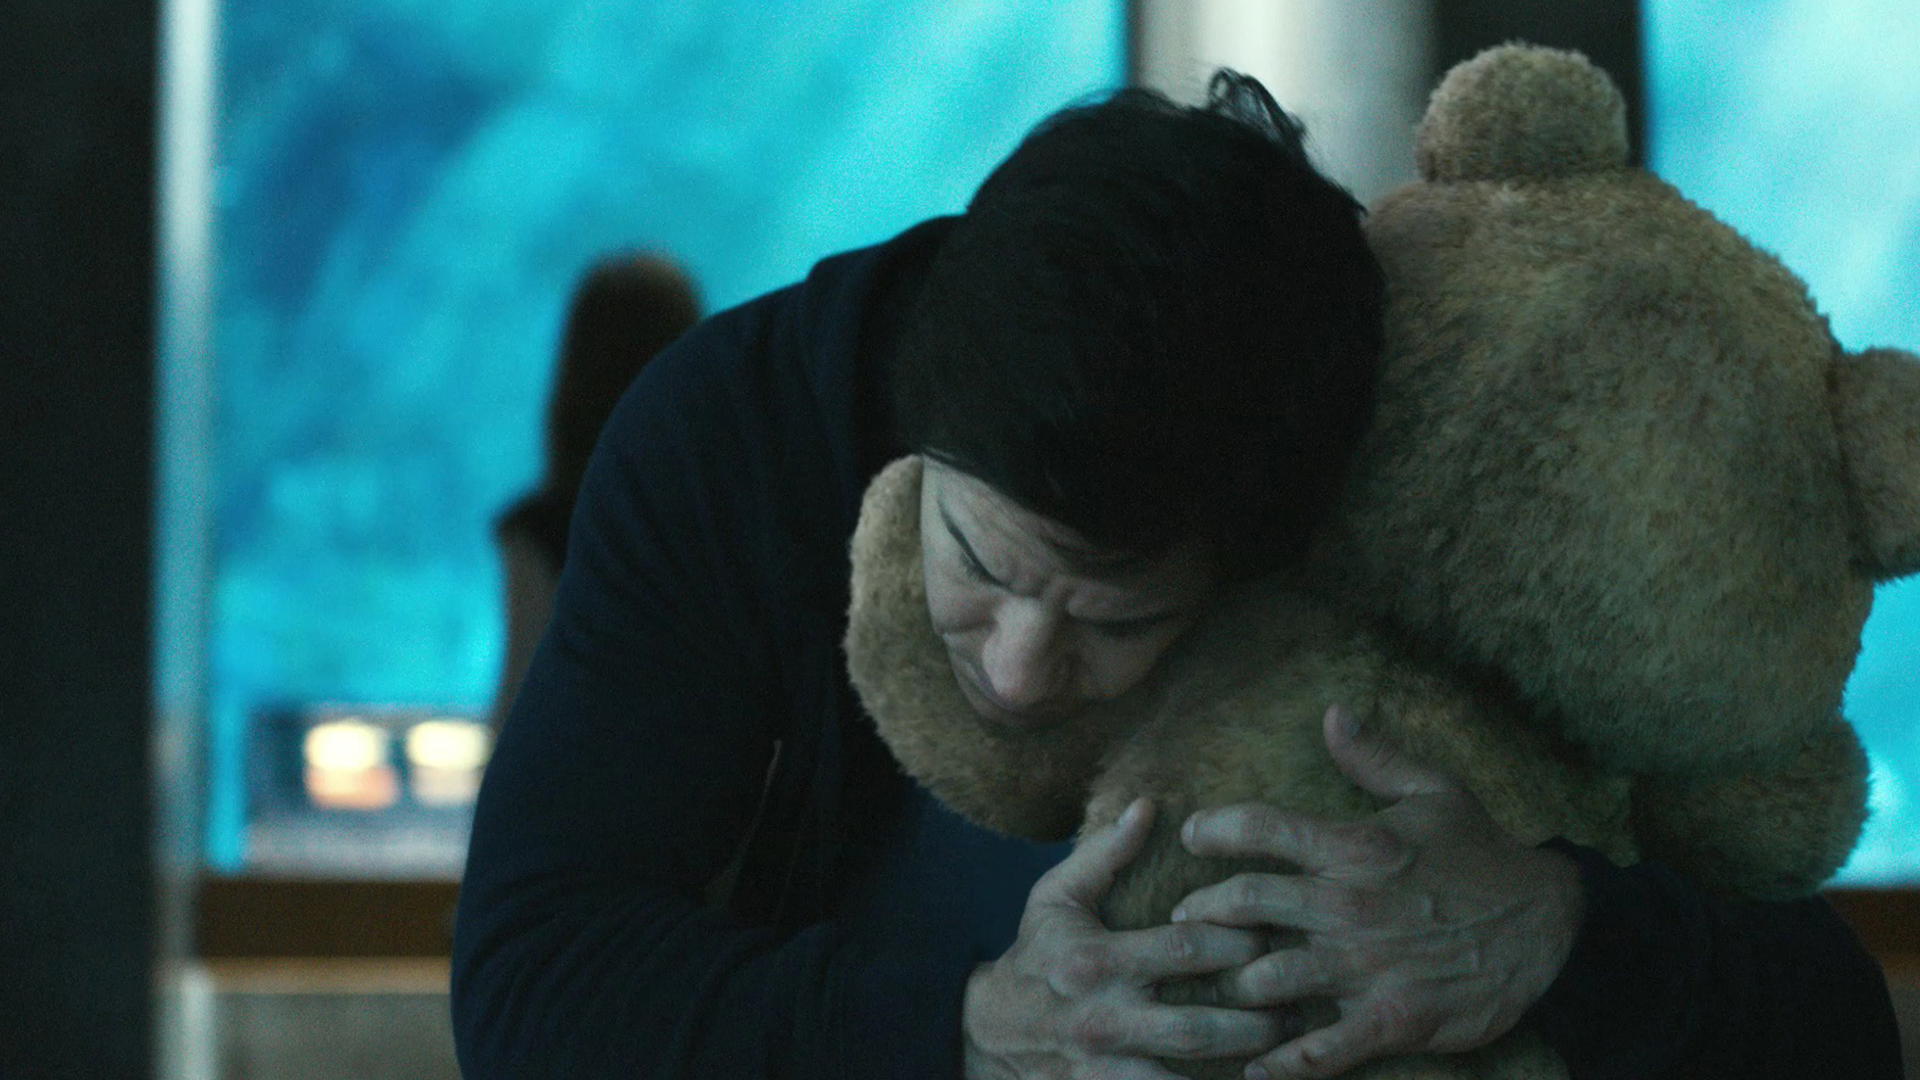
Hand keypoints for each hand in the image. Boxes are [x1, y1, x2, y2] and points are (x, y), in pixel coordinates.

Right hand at [964, 798, 1290, 1079]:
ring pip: (1187, 1076)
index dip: (1234, 941)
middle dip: (1256, 1016)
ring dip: (1242, 1064)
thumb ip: (1105, 853)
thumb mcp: (1056, 896)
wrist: (988, 1030)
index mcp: (1095, 961)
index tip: (1274, 931)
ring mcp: (1105, 1068)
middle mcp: (1103, 1017)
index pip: (1181, 950)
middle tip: (1303, 1003)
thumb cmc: (1035, 953)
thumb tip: (1148, 804)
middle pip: (1196, 1024)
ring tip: (1288, 1049)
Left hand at [1173, 706, 1583, 1079]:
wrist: (1553, 926)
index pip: (1259, 827)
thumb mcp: (1435, 791)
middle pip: (1245, 904)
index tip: (1191, 836)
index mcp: (1354, 846)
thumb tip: (1332, 715)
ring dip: (1231, 984)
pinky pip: (1321, 1048)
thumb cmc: (1486, 855)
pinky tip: (1252, 1069)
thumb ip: (1374, 756)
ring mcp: (1366, 966)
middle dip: (1201, 913)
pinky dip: (1282, 1063)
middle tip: (1183, 919)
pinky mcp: (1391, 1019)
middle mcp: (1348, 905)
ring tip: (1208, 985)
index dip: (1213, 829)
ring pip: (1267, 977)